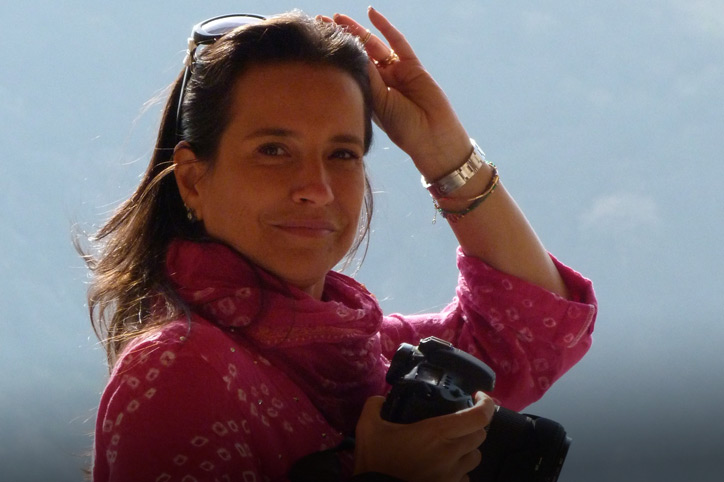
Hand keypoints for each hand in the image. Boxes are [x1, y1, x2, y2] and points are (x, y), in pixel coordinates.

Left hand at [331, 8, 471, 181]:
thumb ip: (369, 80)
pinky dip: (385, 27)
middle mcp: (381, 81)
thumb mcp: (379, 105)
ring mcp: (397, 72)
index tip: (316, 43)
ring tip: (338, 17)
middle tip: (321, 22)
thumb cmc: (403, 128)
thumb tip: (354, 54)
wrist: (432, 136)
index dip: (335, 55)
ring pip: (374, 45)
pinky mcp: (412, 65)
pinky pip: (397, 42)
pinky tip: (371, 13)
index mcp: (369, 94)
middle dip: (341, 38)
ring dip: (357, 30)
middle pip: (359, 54)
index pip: (349, 69)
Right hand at [353, 392, 494, 481]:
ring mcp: (453, 476)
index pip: (478, 417)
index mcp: (437, 433)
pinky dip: (459, 471)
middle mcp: (452, 454)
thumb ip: (374, 406)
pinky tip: (444, 469)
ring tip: (451, 447)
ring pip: (475, 458)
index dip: (485, 404)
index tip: (478, 397)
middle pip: (480, 436)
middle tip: (457, 422)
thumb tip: (381, 399)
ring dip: (467, 450)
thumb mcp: (368, 428)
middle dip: (472, 426)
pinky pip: (465, 478)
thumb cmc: (377, 462)